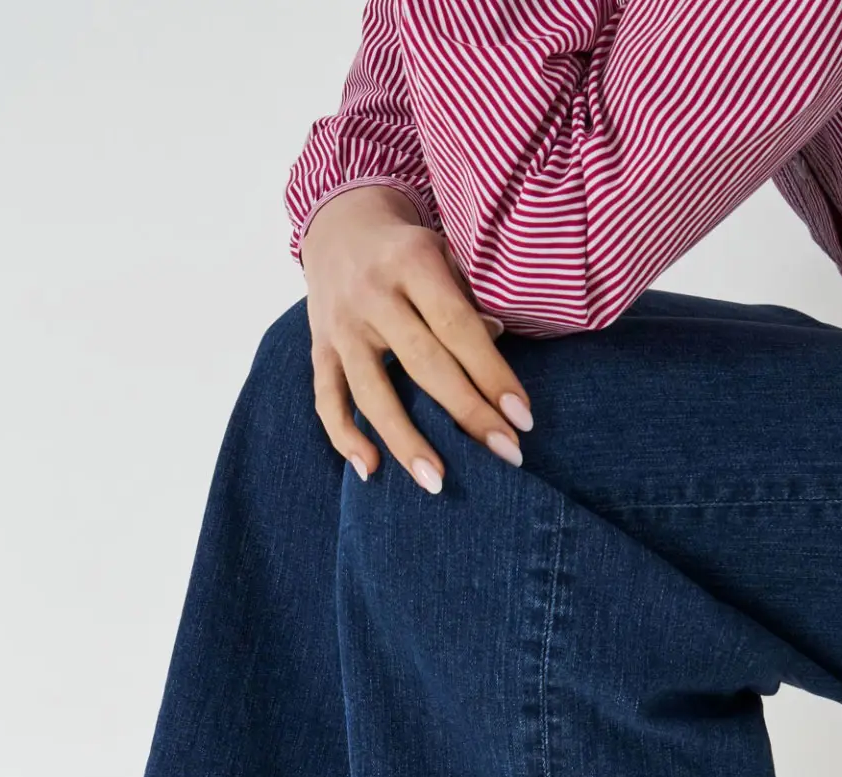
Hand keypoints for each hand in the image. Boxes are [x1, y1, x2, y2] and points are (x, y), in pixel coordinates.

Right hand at [300, 185, 532, 491]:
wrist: (339, 228)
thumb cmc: (409, 253)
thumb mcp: (444, 257)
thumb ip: (468, 301)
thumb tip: (496, 343)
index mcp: (413, 262)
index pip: (459, 328)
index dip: (493, 375)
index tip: (523, 419)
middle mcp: (373, 294)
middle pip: (424, 364)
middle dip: (467, 414)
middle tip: (507, 455)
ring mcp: (340, 325)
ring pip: (372, 392)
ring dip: (405, 441)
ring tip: (436, 483)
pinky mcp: (317, 348)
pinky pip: (327, 400)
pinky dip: (344, 437)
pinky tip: (370, 471)